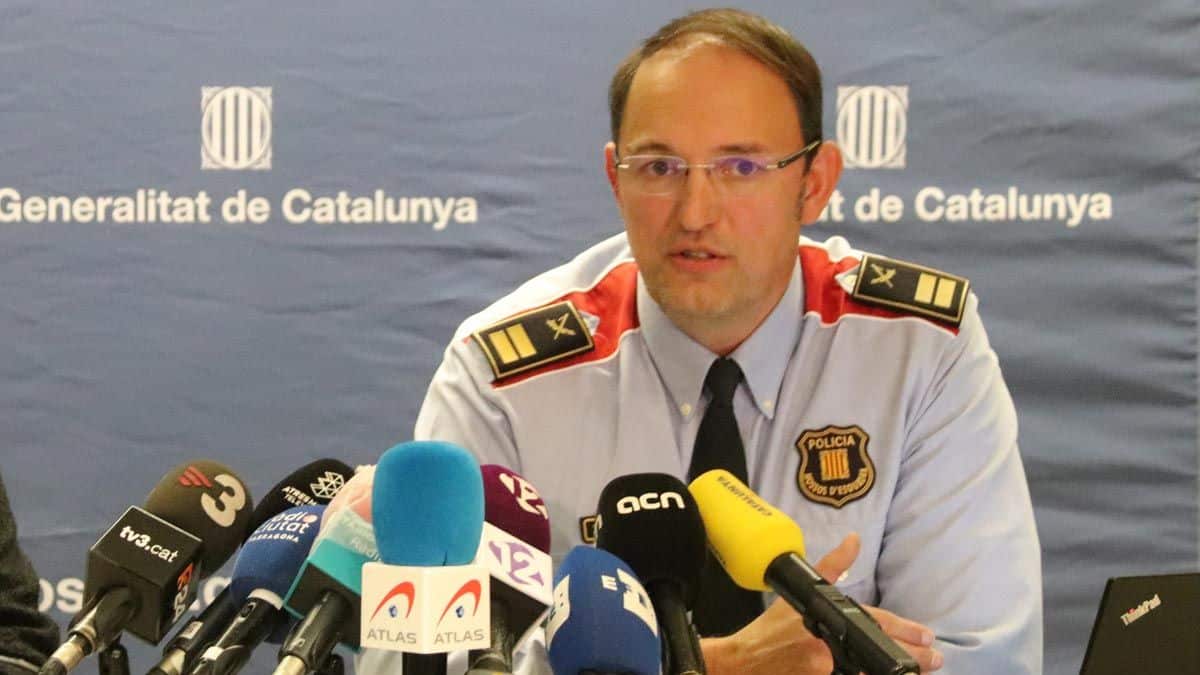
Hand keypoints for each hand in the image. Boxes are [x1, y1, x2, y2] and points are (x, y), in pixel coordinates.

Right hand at [700, 533, 942, 673]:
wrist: (744, 660)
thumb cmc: (772, 628)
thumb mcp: (799, 593)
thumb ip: (832, 566)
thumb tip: (854, 539)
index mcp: (827, 619)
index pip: (875, 623)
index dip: (905, 629)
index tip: (927, 635)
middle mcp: (827, 645)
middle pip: (879, 653)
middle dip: (911, 658)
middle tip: (934, 660)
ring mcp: (822, 669)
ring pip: (869, 673)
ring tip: (917, 674)